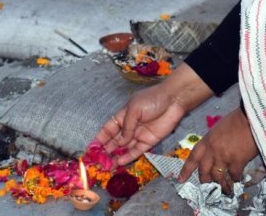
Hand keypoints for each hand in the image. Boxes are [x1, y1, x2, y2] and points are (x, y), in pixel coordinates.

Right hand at [94, 64, 213, 166]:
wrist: (173, 100)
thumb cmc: (152, 99)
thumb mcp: (134, 109)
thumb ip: (126, 126)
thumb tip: (120, 142)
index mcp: (123, 116)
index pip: (109, 129)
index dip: (100, 138)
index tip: (92, 148)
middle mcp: (129, 127)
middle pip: (115, 141)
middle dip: (106, 150)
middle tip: (98, 161)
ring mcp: (139, 135)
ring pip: (125, 148)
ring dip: (116, 156)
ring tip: (107, 166)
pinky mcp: (149, 141)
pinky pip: (137, 151)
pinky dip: (128, 156)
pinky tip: (120, 162)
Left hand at [178, 108, 257, 194]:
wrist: (251, 118)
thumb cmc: (236, 120)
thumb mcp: (218, 129)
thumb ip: (213, 142)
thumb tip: (213, 153)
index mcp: (206, 141)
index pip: (193, 158)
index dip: (186, 170)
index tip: (181, 179)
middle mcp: (212, 151)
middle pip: (204, 172)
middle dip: (205, 181)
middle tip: (209, 187)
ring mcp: (223, 157)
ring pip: (218, 177)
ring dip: (222, 186)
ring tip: (226, 190)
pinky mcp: (237, 162)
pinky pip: (234, 176)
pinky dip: (236, 179)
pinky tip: (238, 179)